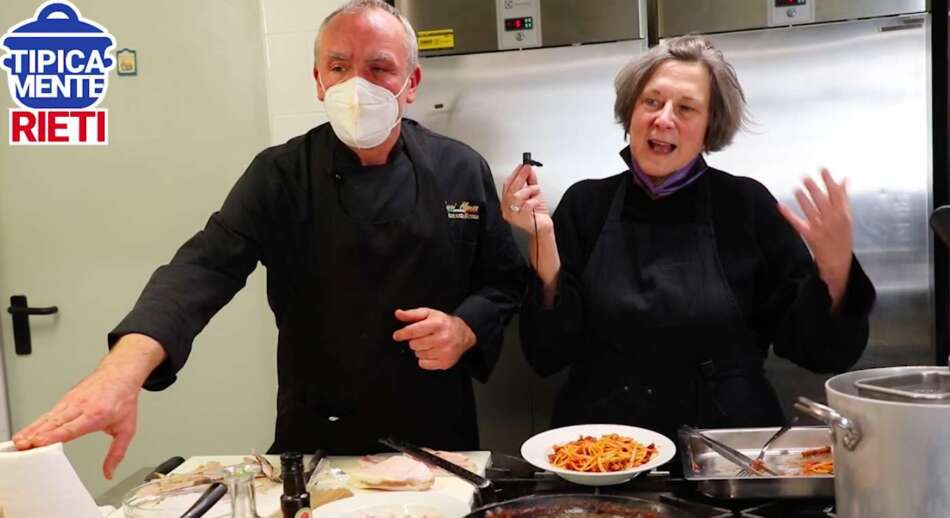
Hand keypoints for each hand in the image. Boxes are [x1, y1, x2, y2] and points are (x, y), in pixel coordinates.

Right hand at [11, 334, 163, 478]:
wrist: (121, 374)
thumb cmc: (123, 400)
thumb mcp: (127, 428)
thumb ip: (117, 452)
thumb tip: (110, 472)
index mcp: (97, 415)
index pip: (71, 428)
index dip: (53, 436)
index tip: (39, 443)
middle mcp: (82, 407)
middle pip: (55, 423)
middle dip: (37, 435)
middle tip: (23, 446)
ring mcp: (72, 401)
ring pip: (48, 417)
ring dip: (32, 430)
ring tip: (19, 441)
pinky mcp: (66, 399)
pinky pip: (49, 413)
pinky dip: (36, 423)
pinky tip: (26, 432)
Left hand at [393, 308, 475, 369]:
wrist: (464, 334)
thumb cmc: (444, 323)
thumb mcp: (429, 314)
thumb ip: (412, 314)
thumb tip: (398, 313)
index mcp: (437, 324)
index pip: (413, 331)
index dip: (402, 334)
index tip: (397, 335)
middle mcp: (442, 338)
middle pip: (414, 344)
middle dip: (414, 341)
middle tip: (422, 337)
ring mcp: (444, 352)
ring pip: (418, 354)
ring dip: (420, 350)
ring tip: (429, 344)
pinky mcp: (444, 363)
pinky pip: (423, 364)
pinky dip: (424, 359)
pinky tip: (432, 352)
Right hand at [501, 164, 551, 236]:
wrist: (543, 228)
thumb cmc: (537, 213)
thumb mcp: (534, 193)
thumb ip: (531, 181)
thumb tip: (529, 169)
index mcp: (507, 201)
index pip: (507, 185)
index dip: (515, 174)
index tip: (522, 166)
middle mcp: (507, 209)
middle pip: (510, 189)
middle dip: (520, 177)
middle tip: (527, 169)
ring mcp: (512, 215)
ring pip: (516, 196)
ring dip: (529, 190)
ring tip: (536, 190)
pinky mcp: (521, 220)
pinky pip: (526, 205)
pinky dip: (533, 200)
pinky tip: (536, 201)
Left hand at [778, 168, 852, 308]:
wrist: (838, 262)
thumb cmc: (842, 238)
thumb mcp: (847, 218)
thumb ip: (844, 199)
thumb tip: (844, 179)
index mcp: (843, 215)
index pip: (836, 194)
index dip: (829, 181)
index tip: (822, 170)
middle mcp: (833, 220)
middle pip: (822, 201)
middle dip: (814, 188)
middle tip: (805, 177)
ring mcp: (821, 228)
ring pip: (811, 210)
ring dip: (803, 198)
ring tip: (797, 188)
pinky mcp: (810, 236)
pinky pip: (798, 223)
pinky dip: (788, 214)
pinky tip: (781, 206)